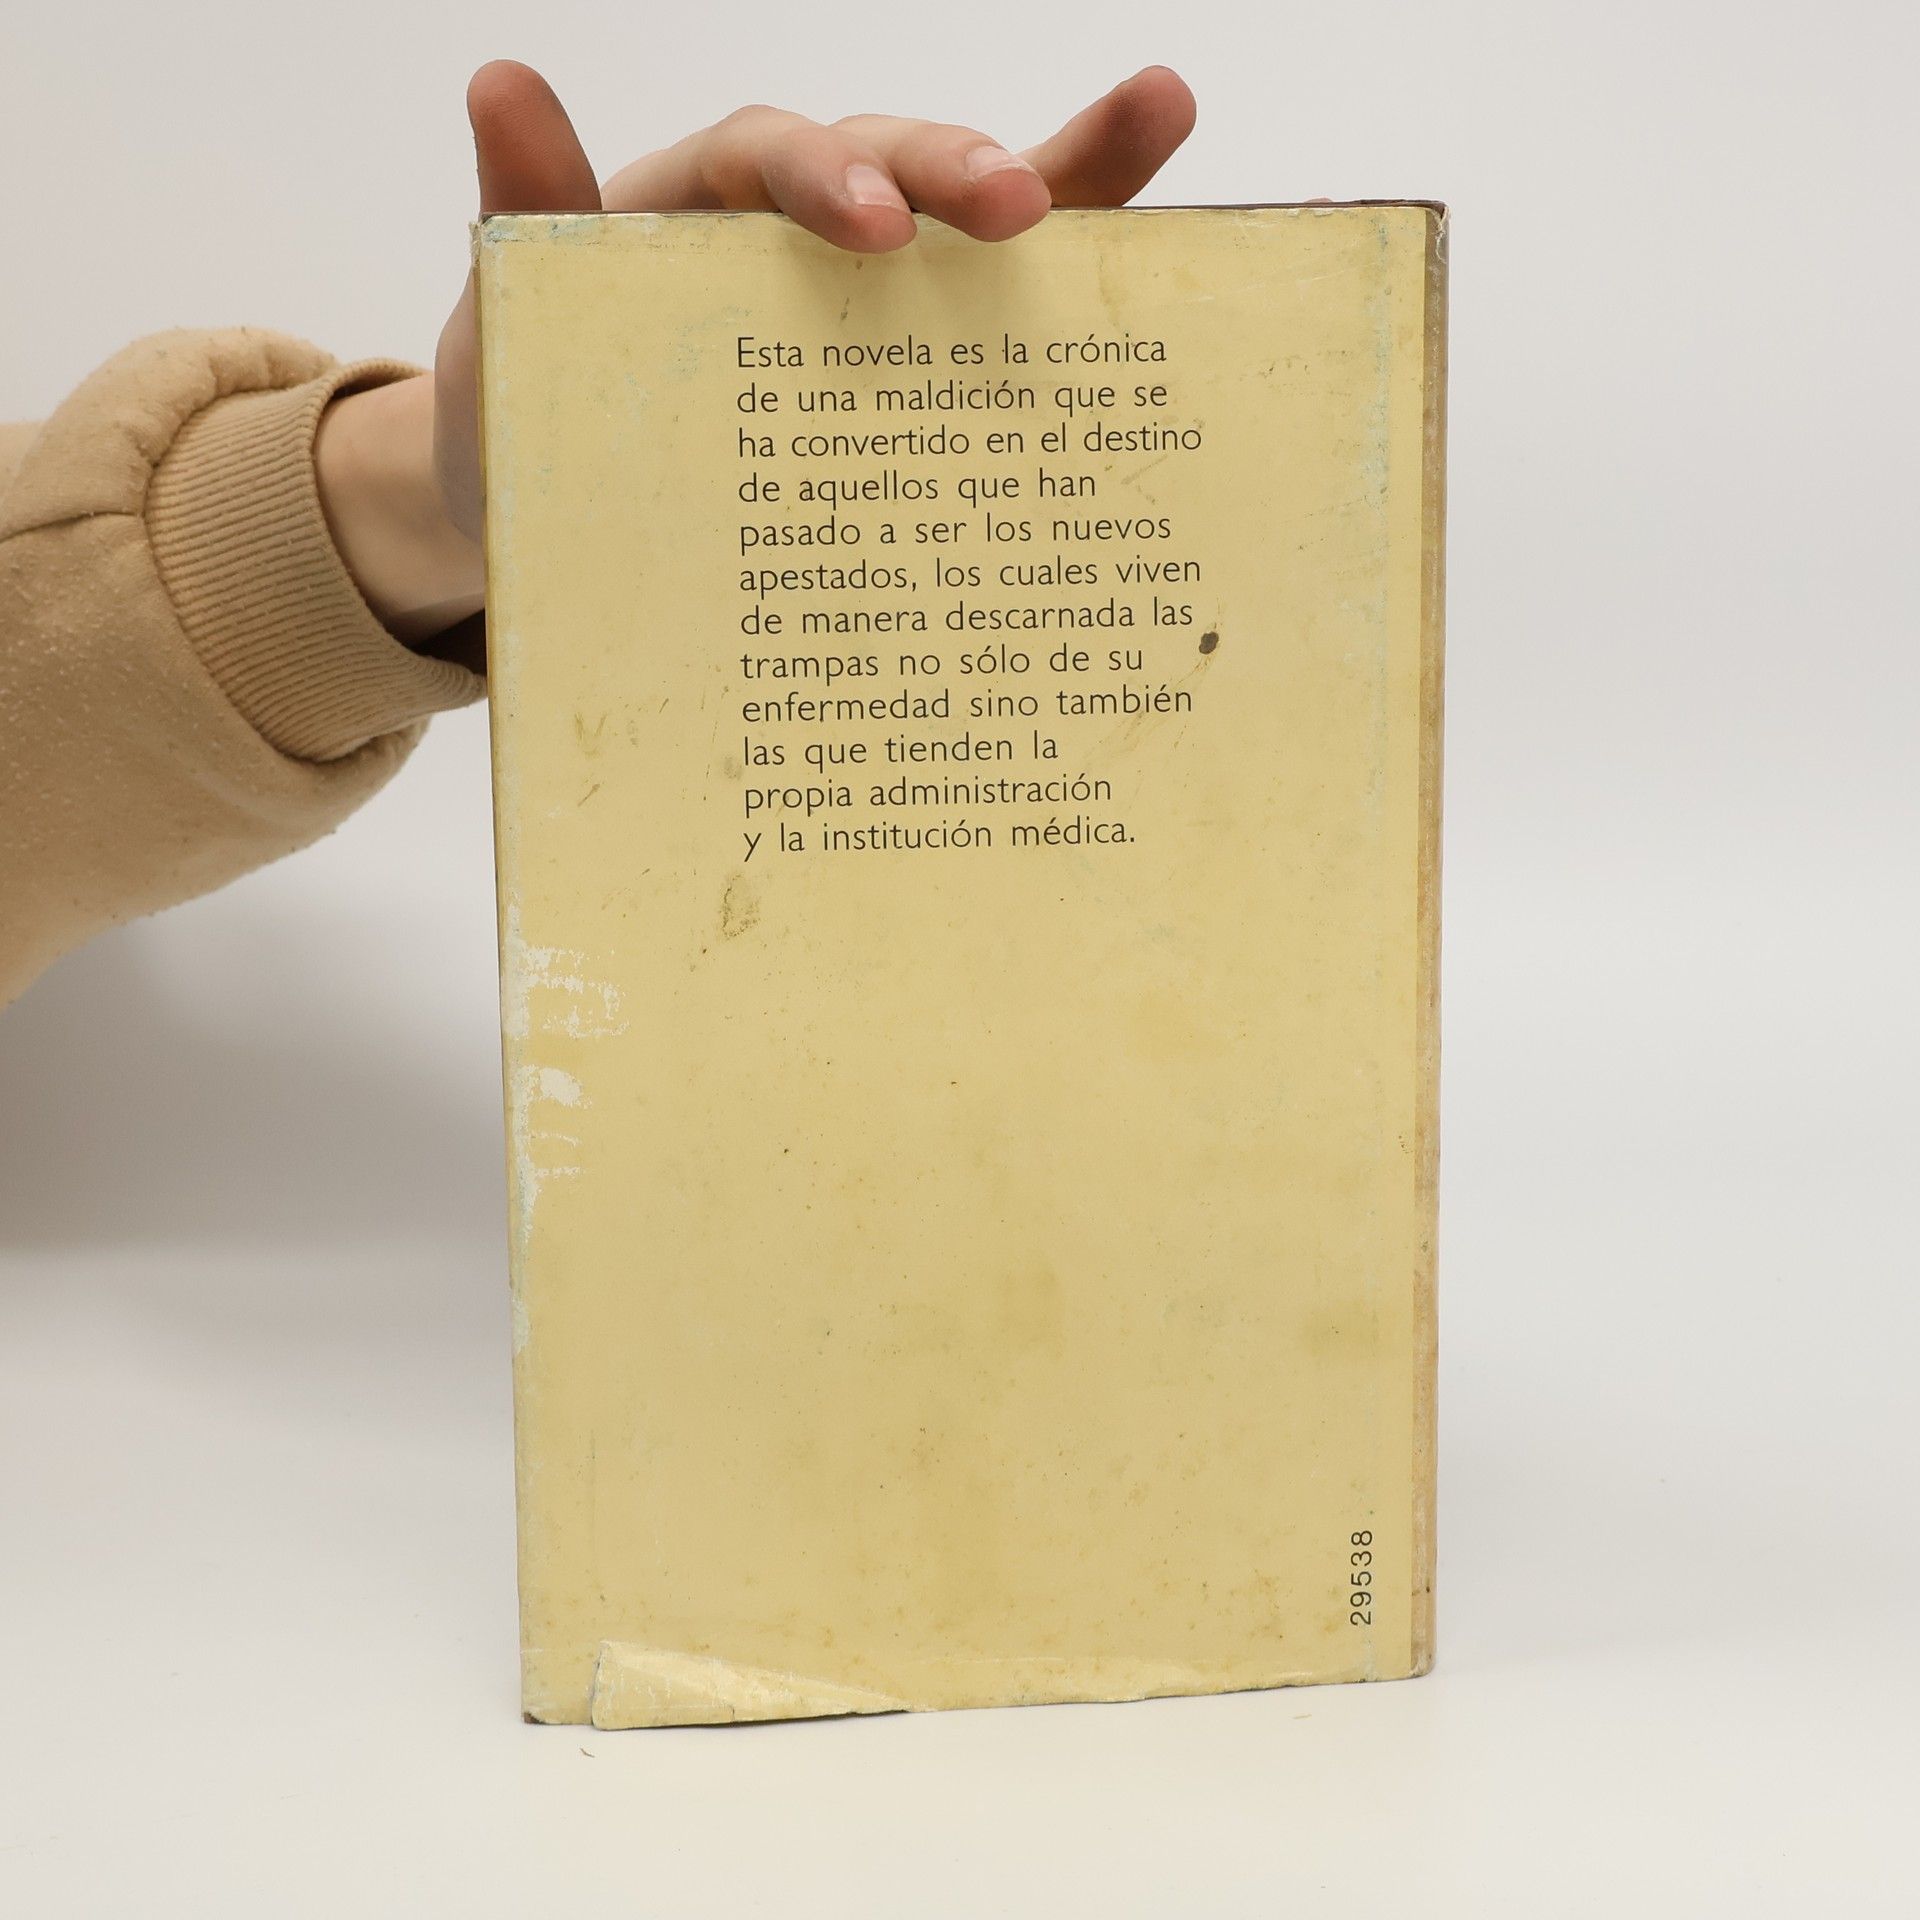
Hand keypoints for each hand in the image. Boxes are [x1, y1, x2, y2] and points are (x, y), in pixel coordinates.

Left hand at [314, 62, 1197, 648]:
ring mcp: (863, 294)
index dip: (822, 177)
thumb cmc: (534, 416)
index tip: (875, 231)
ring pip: (963, 216)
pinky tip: (1157, 202)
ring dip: (1063, 173)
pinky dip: (1076, 263)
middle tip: (1014, 214)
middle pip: (885, 161)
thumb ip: (524, 213)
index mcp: (694, 211)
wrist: (562, 521)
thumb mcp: (511, 330)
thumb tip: (501, 80)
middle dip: (952, 175)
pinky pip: (1000, 309)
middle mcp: (791, 232)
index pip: (764, 158)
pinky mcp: (913, 360)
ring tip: (1159, 113)